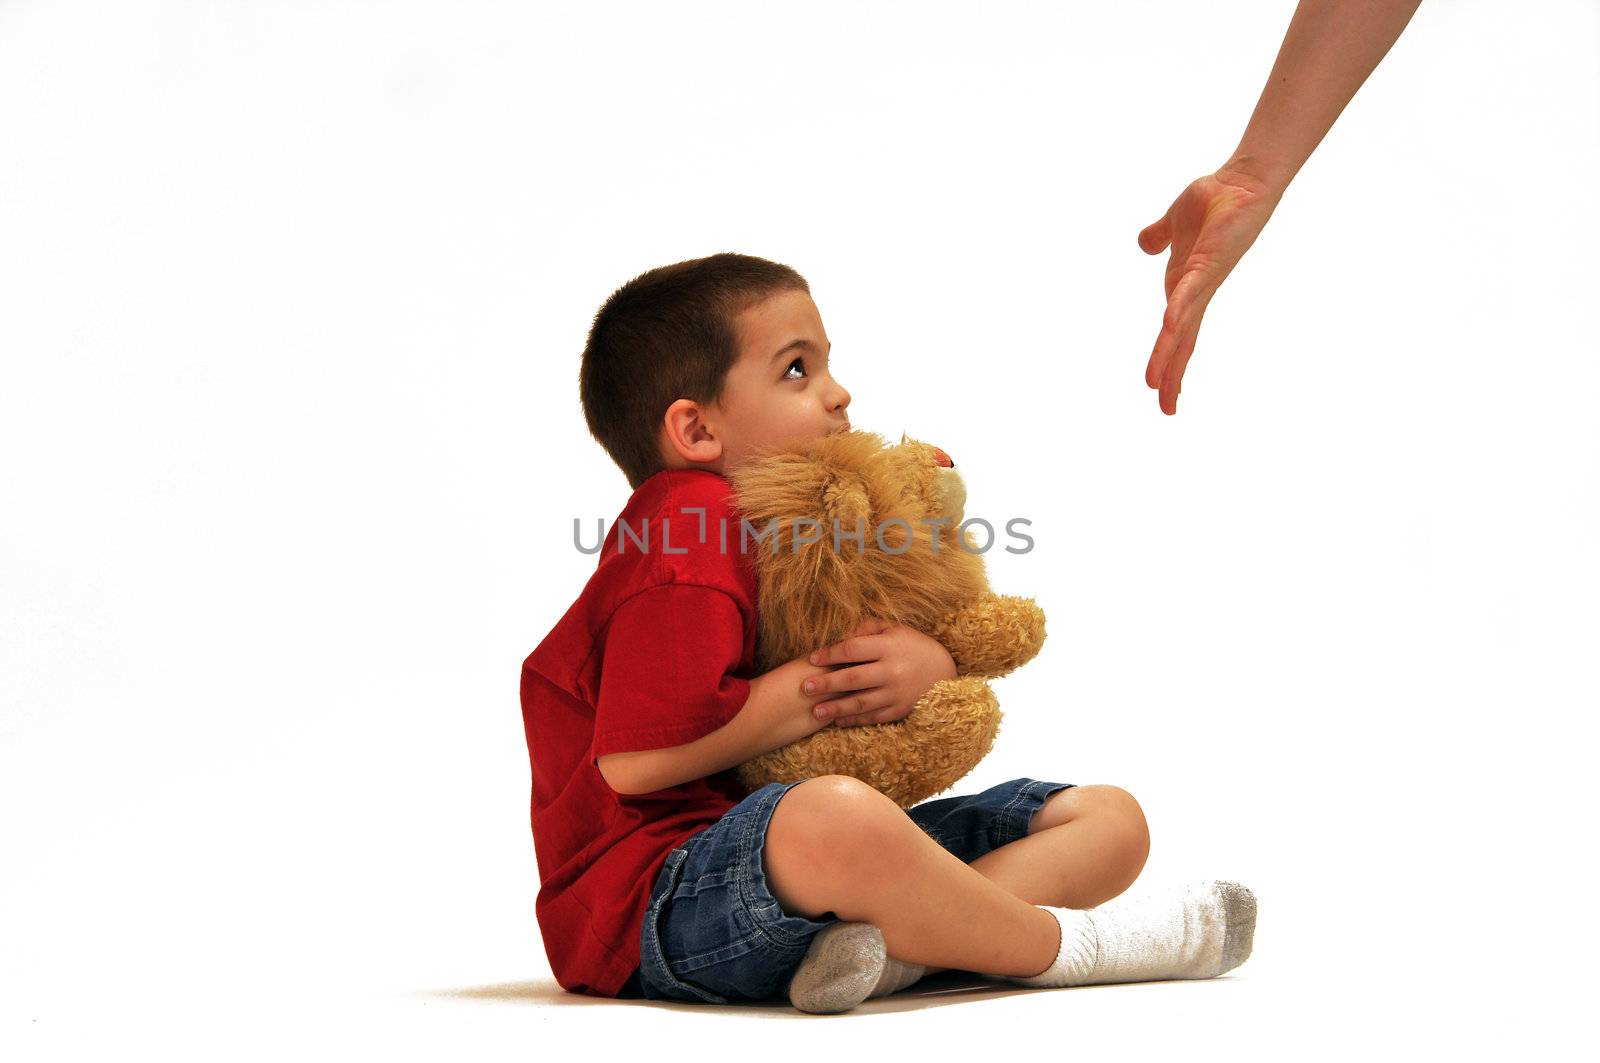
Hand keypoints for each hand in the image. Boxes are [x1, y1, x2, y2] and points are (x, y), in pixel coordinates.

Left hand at [800, 617, 956, 727]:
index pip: (853, 649)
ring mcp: (897, 693)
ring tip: (815, 711)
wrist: (945, 671)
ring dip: (836, 707)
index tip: (813, 658)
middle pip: (853, 678)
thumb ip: (867, 628)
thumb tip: (840, 637)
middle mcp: (892, 670)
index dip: (830, 654)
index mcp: (889, 646)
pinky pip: (873, 717)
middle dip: (827, 683)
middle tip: (805, 688)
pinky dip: (854, 719)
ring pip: (861, 702)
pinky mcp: (900, 710)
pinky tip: (837, 720)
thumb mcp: (894, 629)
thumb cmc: (913, 646)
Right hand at [1138, 169, 1281, 414]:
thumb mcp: (1173, 224)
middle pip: (1181, 342)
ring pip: (1181, 327)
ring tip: (1156, 385)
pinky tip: (1169, 325)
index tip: (1160, 392)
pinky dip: (1178, 309)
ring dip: (1168, 356)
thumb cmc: (1214, 202)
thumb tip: (1144, 245)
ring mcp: (1202, 281)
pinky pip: (1188, 292)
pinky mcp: (1208, 264)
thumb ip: (1158, 236)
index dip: (1168, 362)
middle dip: (1173, 375)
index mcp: (1184, 287)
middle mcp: (1195, 292)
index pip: (1176, 334)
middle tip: (1167, 411)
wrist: (1241, 182)